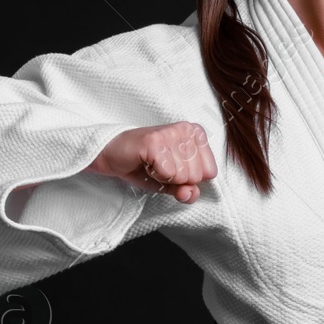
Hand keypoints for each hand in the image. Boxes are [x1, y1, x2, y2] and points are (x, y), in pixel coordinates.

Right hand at [88, 121, 217, 202]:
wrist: (112, 156)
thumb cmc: (145, 165)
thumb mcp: (172, 183)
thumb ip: (188, 191)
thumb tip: (190, 194)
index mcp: (198, 134)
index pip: (211, 172)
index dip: (189, 179)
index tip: (172, 167)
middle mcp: (187, 129)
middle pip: (197, 176)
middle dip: (176, 179)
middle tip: (159, 166)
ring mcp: (172, 132)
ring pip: (183, 175)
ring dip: (164, 176)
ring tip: (152, 163)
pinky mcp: (155, 141)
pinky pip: (168, 173)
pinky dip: (155, 175)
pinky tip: (146, 163)